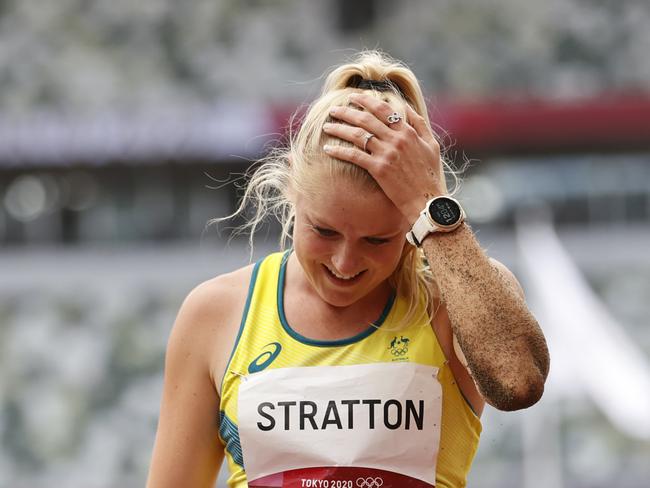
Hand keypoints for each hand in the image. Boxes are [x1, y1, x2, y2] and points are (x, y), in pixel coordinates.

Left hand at [323, 92, 445, 223]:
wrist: (427, 200)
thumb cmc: (430, 175)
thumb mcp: (431, 144)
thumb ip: (419, 124)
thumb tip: (406, 106)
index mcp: (408, 131)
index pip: (383, 109)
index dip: (366, 100)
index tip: (353, 97)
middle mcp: (396, 139)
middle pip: (366, 119)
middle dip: (347, 112)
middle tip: (333, 109)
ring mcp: (387, 153)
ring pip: (357, 135)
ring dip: (339, 129)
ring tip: (326, 126)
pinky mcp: (379, 169)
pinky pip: (354, 156)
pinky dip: (339, 151)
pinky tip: (327, 149)